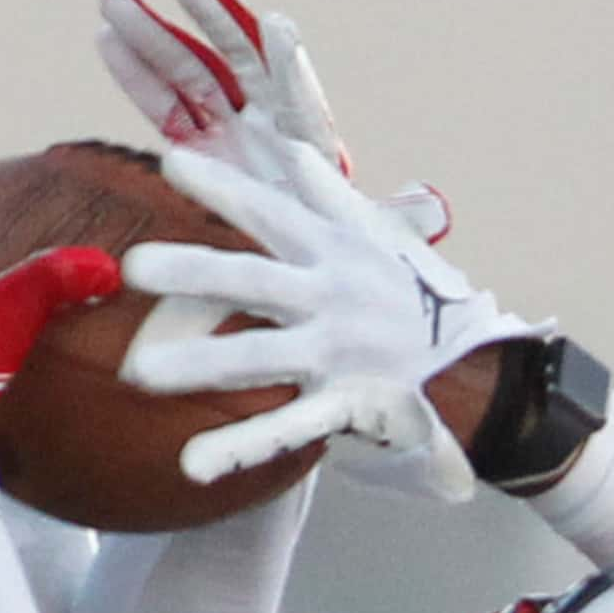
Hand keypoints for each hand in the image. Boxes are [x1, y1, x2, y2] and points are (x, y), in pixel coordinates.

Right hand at [97, 0, 447, 242]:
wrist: (309, 270)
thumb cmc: (346, 250)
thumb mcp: (373, 237)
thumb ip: (396, 218)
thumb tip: (437, 207)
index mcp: (309, 140)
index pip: (298, 97)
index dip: (290, 65)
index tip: (279, 26)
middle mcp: (267, 124)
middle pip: (237, 61)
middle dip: (210, 19)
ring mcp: (228, 131)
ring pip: (190, 74)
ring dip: (155, 38)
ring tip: (115, 3)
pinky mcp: (197, 148)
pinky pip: (161, 105)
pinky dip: (135, 75)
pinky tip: (106, 39)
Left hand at [120, 143, 548, 498]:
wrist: (478, 370)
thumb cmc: (419, 300)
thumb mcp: (382, 239)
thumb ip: (330, 196)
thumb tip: (291, 148)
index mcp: (333, 254)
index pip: (271, 213)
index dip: (223, 188)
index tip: (171, 163)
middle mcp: (329, 300)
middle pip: (252, 281)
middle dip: (194, 272)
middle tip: (134, 266)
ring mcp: (334, 356)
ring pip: (258, 358)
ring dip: (199, 364)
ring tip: (139, 373)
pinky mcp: (343, 407)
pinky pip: (286, 430)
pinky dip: (240, 448)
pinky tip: (193, 464)